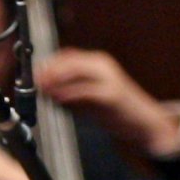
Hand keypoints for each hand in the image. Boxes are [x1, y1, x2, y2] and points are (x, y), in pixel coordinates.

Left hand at [38, 48, 179, 154]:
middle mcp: (102, 65)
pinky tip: (58, 99)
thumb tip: (46, 89)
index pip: (67, 56)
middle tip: (34, 82)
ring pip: (75, 73)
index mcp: (97, 63)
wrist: (145, 123)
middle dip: (49, 71)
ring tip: (43, 90)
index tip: (34, 74)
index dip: (48, 64)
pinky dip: (70, 94)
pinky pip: (85, 91)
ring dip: (56, 81)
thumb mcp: (89, 99)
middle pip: (68, 61)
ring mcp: (108, 78)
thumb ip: (70, 92)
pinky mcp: (111, 94)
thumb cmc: (117, 112)